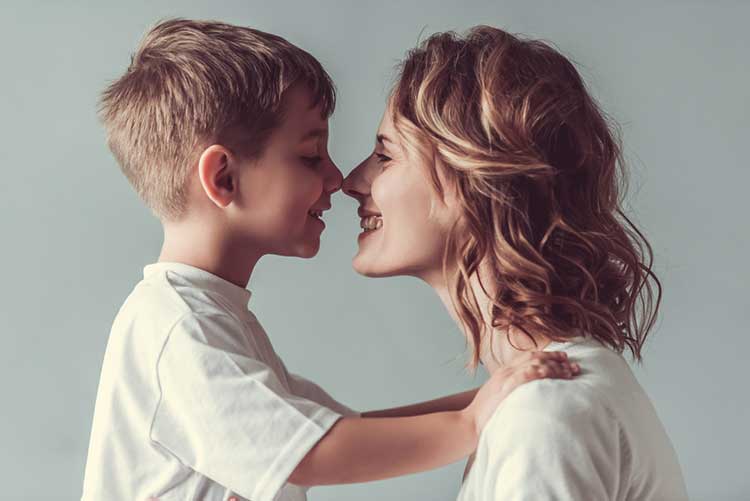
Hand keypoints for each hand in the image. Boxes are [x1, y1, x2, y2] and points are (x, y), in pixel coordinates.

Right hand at [464, 351, 579, 435]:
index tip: (563, 358)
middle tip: (573, 365)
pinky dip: (543, 373)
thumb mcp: (498, 396)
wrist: (470, 424)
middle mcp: (505, 371)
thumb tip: (530, 392)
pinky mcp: (507, 387)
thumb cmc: (485, 415)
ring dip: (555, 367)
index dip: (547, 355)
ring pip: (534, 364)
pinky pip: (528, 374)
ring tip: (570, 372)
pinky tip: (555, 376)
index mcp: (503, 371)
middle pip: (534, 357)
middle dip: (556, 359)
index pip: (528, 356)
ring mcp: (506, 378)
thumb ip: (512, 390)